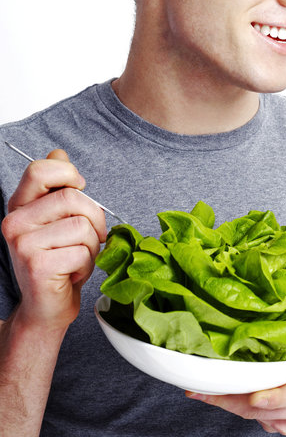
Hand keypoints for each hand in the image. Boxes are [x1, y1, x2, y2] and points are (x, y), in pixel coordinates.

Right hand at [2, 149, 106, 331]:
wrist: (46, 308)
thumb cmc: (58, 262)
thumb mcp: (57, 220)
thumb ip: (57, 187)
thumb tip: (59, 153)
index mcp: (19, 206)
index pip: (40, 170)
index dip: (68, 173)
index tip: (80, 188)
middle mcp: (14, 222)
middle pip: (72, 197)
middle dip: (95, 218)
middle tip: (92, 238)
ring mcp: (23, 244)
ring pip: (82, 226)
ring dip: (92, 247)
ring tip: (77, 259)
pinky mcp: (37, 265)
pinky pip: (82, 252)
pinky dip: (87, 265)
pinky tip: (72, 275)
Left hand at [186, 347, 285, 434]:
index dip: (276, 398)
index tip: (256, 397)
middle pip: (267, 410)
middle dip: (234, 402)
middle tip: (205, 391)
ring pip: (256, 417)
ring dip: (227, 404)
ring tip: (200, 390)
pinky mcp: (278, 425)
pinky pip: (254, 420)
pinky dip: (234, 407)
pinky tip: (215, 394)